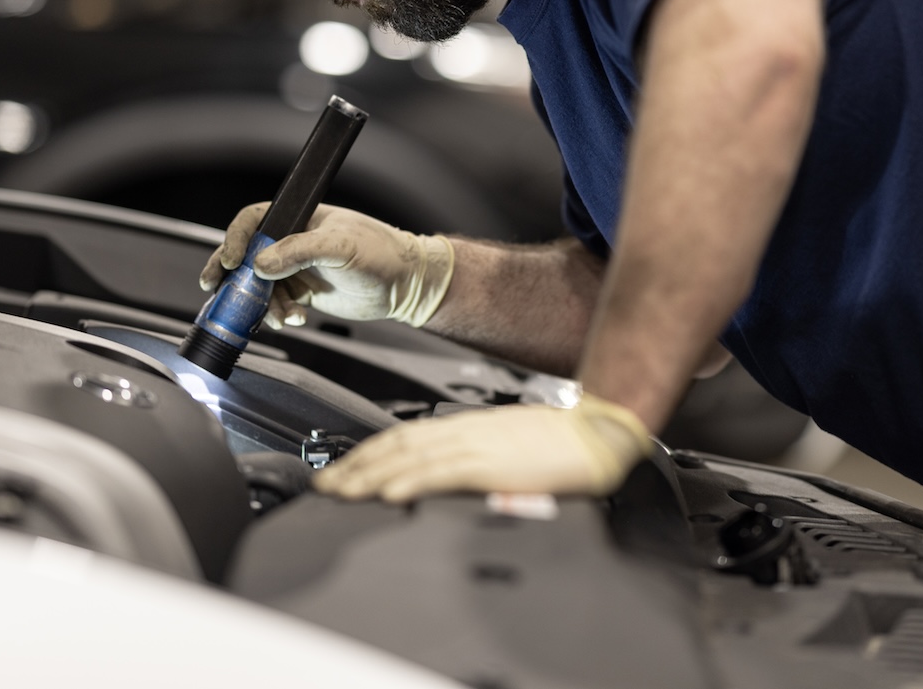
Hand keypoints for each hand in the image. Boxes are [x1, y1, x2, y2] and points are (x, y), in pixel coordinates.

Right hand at [200, 202, 453, 328]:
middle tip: (215, 288)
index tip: (232, 261)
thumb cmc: (382, 253)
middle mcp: (293, 240)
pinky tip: (297, 319)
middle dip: (231, 273)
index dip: (237, 238)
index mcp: (299, 218)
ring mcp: (296, 267)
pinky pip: (276, 303)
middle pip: (248, 253)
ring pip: (260, 285)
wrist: (405, 285)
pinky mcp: (303, 291)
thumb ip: (299, 252)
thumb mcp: (340, 247)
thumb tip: (261, 264)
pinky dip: (280, 314)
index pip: (255, 220)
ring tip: (285, 315)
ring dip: (264, 303)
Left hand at [311, 393, 654, 501]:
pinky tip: (390, 493)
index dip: (366, 454)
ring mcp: (477, 446)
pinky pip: (444, 472)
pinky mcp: (494, 464)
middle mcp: (464, 431)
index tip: (339, 472)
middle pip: (395, 445)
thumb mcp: (507, 447)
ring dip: (370, 475)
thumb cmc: (560, 444)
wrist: (600, 431)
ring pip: (410, 457)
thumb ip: (474, 460)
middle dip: (355, 466)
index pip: (402, 437)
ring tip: (341, 492)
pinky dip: (412, 480)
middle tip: (322, 485)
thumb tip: (442, 480)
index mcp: (466, 428)